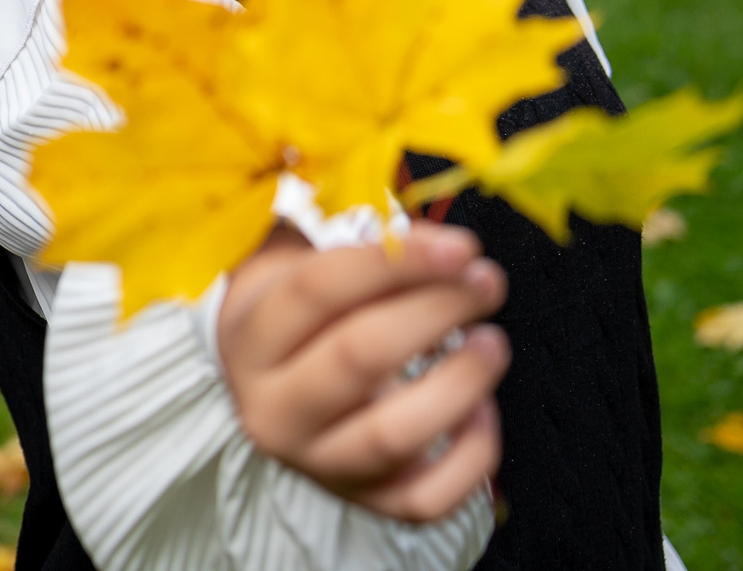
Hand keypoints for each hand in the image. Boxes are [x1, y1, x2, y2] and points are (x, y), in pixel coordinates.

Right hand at [218, 222, 510, 521]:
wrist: (262, 385)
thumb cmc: (296, 312)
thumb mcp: (292, 266)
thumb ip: (356, 243)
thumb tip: (443, 239)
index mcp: (249, 338)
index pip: (319, 291)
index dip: (397, 264)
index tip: (461, 246)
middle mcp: (272, 407)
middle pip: (358, 356)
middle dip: (435, 312)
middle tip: (486, 283)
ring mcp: (318, 463)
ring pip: (394, 435)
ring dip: (460, 384)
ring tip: (492, 341)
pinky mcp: (363, 502)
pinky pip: (427, 498)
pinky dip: (471, 457)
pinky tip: (483, 408)